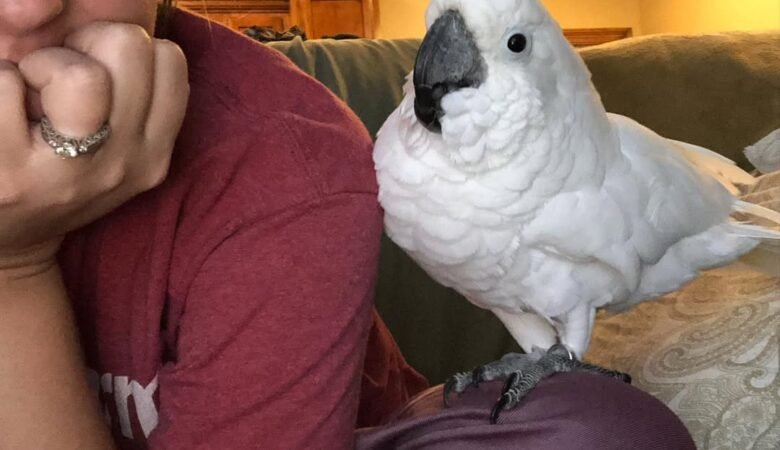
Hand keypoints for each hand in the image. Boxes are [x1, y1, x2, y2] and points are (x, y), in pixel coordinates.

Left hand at [0, 22, 188, 276]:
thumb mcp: (117, 152)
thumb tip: (102, 31)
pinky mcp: (9, 175)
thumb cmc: (57, 177)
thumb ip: (133, 100)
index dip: (125, 51)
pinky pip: (4, 85)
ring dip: (39, 66)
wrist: (7, 244)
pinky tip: (2, 118)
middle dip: (82, 48)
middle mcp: (123, 166)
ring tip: (27, 99)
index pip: (168, 58)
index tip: (99, 77)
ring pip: (78, 75)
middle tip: (57, 84)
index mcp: (154, 154)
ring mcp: (68, 174)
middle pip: (127, 47)